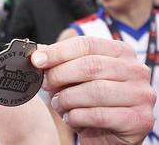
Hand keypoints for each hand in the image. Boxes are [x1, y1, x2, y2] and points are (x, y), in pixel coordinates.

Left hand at [32, 36, 154, 144]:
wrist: (109, 135)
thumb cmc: (90, 101)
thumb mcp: (75, 78)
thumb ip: (59, 63)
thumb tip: (38, 53)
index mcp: (121, 52)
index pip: (87, 44)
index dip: (58, 51)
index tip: (37, 60)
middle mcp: (137, 70)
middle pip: (90, 66)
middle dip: (60, 75)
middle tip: (45, 85)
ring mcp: (141, 95)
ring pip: (95, 91)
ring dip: (67, 99)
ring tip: (58, 105)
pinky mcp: (140, 120)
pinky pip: (100, 115)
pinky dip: (77, 117)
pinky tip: (71, 118)